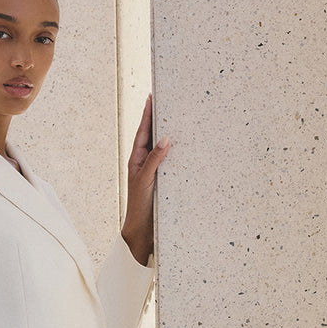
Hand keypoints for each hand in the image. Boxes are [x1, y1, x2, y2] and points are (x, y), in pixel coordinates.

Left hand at [121, 92, 170, 266]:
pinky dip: (180, 151)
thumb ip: (154, 160)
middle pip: (154, 135)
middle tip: (168, 98)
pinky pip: (173, 161)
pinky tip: (189, 145)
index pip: (144, 131)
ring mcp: (156, 171)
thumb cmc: (139, 207)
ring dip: (171, 133)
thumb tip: (165, 138)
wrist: (142, 232)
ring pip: (164, 148)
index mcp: (137, 159)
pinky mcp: (165, 180)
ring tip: (180, 115)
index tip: (152, 95)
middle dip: (160, 118)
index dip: (148, 113)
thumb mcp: (145, 180)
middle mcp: (146, 162)